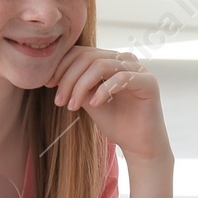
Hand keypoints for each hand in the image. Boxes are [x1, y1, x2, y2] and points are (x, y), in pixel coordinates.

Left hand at [48, 47, 168, 160]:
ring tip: (72, 106)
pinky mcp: (149, 82)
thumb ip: (77, 84)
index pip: (82, 52)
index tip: (48, 84)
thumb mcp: (89, 100)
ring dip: (81, 85)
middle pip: (89, 57)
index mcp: (111, 61)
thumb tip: (54, 74)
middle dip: (69, 78)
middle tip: (58, 100)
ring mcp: (139, 69)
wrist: (139, 145)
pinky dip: (103, 90)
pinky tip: (95, 105)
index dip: (62, 66)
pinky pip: (121, 78)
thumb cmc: (116, 122)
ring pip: (101, 65)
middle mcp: (126, 60)